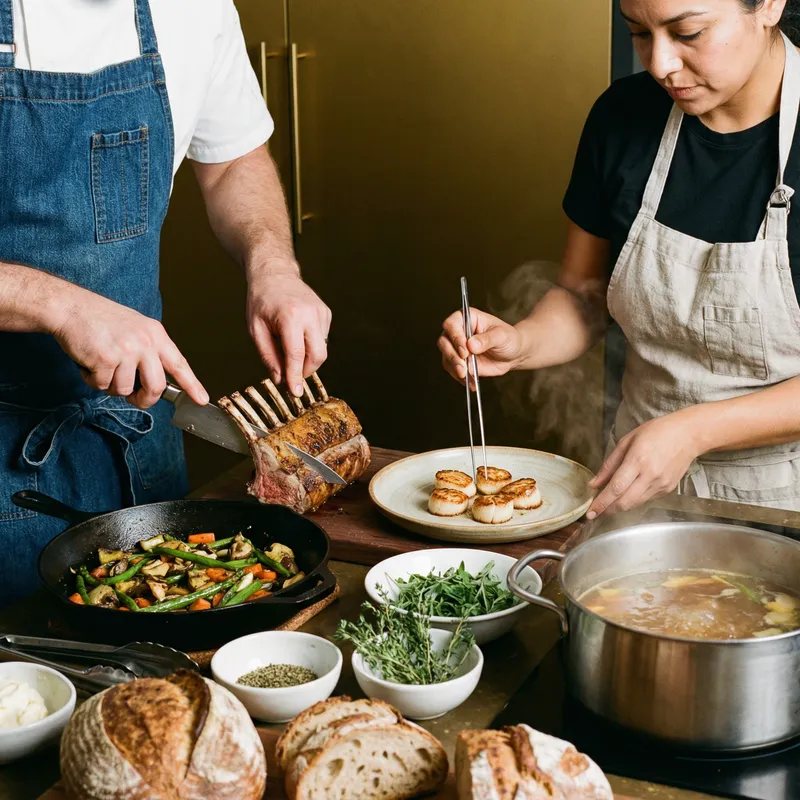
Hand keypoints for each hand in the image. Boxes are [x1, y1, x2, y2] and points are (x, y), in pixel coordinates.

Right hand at [51, 288, 207, 409]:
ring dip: (110, 385)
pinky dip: (92, 380)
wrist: (71, 308)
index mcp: (155, 335)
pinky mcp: (106, 359)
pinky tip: (88, 362)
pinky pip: (102, 385)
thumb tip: (154, 382)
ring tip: (102, 366)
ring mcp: (126, 351)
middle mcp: (145, 342)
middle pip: (156, 386)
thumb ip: (149, 351)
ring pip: (124, 389)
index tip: (202, 400)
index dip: (192, 385)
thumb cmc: (101, 320)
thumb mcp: (136, 328)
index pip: (179, 364)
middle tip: (135, 398)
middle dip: (145, 399)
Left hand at [246, 264, 330, 395]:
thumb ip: (268, 355)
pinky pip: (323, 339)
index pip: (296, 354)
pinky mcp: (326, 313)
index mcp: (290, 316)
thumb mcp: (255, 329)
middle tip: (293, 376)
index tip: (295, 391)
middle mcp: (310, 314)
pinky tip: (298, 336)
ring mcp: (321, 313)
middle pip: (318, 354)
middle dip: (307, 371)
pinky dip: (311, 345)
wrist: (275, 273)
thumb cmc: (261, 300)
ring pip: (322, 348)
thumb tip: (280, 378)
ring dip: (307, 358)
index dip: (296, 376)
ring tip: (290, 350)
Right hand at [438, 308, 523, 387]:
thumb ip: (487, 339)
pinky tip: (471, 382)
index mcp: (468, 318)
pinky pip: (453, 370)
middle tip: (463, 366)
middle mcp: (458, 331)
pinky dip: (460, 378)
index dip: (455, 337)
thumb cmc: (508, 338)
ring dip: (455, 368)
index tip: (465, 350)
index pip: (451, 324)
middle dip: (452, 356)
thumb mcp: (501, 336)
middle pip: (444, 341)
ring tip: (467, 376)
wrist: (512, 354)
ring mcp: (457, 347)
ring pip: (446, 357)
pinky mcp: (459, 361)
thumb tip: (471, 345)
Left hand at [587, 410, 704, 518]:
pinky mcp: (668, 489)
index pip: (615, 488)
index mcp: (638, 460)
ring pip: (635, 504)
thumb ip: (609, 465)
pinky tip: (627, 494)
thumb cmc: (657, 432)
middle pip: (625, 502)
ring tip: (607, 504)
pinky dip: (633, 499)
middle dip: (607, 510)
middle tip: (594, 513)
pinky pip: (646, 499)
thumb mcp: (627, 441)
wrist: (689, 435)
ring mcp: (661, 484)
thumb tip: (594, 484)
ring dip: (619, 507)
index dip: (601, 503)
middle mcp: (650, 475)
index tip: (590, 512)